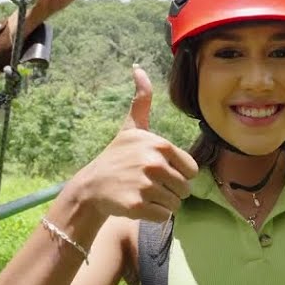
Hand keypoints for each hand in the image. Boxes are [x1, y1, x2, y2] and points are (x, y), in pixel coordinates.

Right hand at [70, 65, 197, 222]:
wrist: (92, 186)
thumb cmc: (117, 157)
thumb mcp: (131, 128)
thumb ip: (142, 101)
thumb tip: (138, 68)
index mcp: (159, 145)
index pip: (191, 170)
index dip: (178, 174)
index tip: (159, 172)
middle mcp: (154, 164)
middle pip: (185, 189)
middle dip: (171, 191)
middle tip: (149, 185)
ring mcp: (145, 185)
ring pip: (176, 204)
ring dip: (163, 203)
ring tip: (144, 194)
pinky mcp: (137, 206)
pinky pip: (164, 216)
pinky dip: (155, 216)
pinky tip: (139, 205)